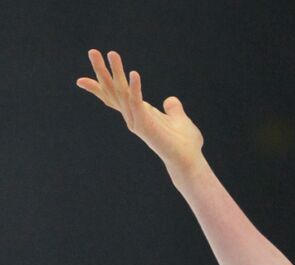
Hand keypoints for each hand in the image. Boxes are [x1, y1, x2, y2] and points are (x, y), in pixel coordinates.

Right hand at [77, 50, 205, 176]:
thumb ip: (173, 110)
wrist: (190, 160)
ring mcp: (137, 121)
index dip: (99, 88)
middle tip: (92, 51)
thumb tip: (170, 101)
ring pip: (122, 93)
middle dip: (102, 71)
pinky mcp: (145, 125)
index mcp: (139, 113)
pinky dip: (136, 88)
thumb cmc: (184, 144)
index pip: (115, 98)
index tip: (80, 80)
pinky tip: (134, 73)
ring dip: (117, 72)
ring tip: (112, 53)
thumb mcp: (179, 120)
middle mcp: (134, 116)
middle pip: (113, 91)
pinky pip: (138, 103)